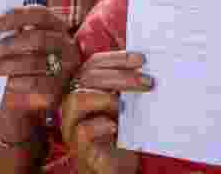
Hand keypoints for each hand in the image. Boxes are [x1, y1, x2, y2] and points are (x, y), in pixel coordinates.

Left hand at [0, 6, 79, 133]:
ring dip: (0, 66)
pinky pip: (33, 84)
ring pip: (31, 63)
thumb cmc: (25, 61)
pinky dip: (14, 82)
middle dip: (7, 44)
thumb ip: (12, 34)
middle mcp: (65, 44)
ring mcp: (65, 67)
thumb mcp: (22, 43)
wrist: (33, 98)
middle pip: (36, 39)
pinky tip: (1, 83)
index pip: (40, 14)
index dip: (16, 16)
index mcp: (57, 26)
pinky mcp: (57, 88)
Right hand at [60, 52, 152, 173]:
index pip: (94, 64)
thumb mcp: (125, 107)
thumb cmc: (120, 136)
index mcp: (84, 88)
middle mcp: (73, 102)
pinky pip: (83, 130)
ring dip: (106, 97)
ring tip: (125, 105)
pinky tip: (116, 126)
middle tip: (147, 81)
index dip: (116, 59)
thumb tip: (145, 69)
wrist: (116, 167)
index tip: (140, 59)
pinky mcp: (78, 145)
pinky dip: (101, 125)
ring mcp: (72, 123)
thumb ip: (127, 89)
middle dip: (120, 76)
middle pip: (88, 77)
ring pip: (78, 99)